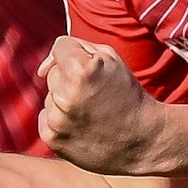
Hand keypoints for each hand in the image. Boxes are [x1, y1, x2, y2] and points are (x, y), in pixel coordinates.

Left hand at [38, 35, 164, 175]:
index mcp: (80, 71)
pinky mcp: (53, 139)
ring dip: (65, 101)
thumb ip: (76, 47)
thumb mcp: (111, 59)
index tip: (92, 69)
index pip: (60, 47)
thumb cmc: (128, 95)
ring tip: (92, 112)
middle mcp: (65, 96)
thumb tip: (42, 68)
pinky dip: (61, 121)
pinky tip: (83, 126)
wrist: (145, 141)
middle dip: (70, 79)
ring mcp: (57, 121)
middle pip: (53, 73)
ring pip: (50, 97)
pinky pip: (46, 119)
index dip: (77, 55)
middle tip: (96, 94)